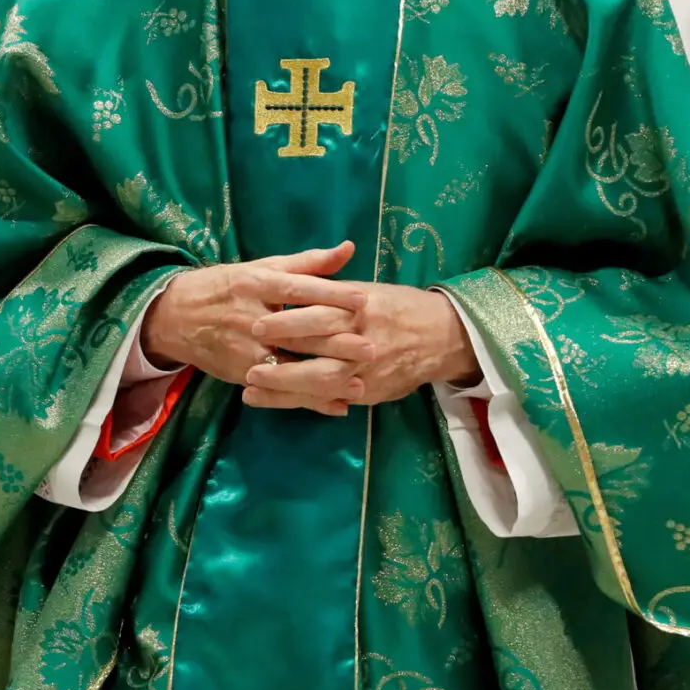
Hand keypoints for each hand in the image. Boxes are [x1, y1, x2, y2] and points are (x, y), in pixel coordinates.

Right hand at [141, 242, 371, 413]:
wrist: (176, 315)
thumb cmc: (229, 286)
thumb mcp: (263, 268)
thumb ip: (308, 263)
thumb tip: (348, 249)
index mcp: (257, 284)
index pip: (297, 289)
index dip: (330, 294)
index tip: (362, 301)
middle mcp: (250, 317)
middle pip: (297, 332)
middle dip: (335, 342)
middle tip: (371, 348)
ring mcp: (243, 349)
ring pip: (288, 367)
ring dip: (324, 380)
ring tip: (360, 385)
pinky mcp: (240, 373)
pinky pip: (279, 389)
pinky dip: (307, 399)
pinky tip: (335, 405)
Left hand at [248, 284, 478, 409]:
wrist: (442, 336)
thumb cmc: (399, 307)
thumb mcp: (368, 290)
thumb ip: (332, 290)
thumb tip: (295, 286)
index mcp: (360, 307)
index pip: (320, 311)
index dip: (288, 319)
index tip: (259, 320)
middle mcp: (363, 337)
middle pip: (318, 346)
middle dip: (281, 353)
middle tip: (248, 356)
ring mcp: (367, 368)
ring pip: (322, 379)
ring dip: (284, 385)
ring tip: (252, 387)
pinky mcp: (370, 391)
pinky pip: (334, 398)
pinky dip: (306, 402)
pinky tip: (281, 403)